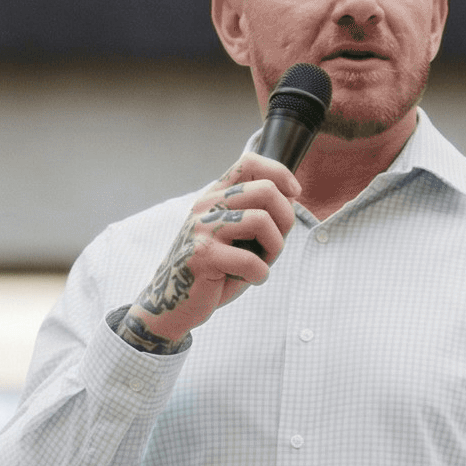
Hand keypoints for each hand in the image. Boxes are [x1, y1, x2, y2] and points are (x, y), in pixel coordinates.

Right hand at [122, 152, 300, 346]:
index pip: (249, 163)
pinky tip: (251, 279)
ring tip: (261, 264)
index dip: (280, 174)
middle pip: (266, 190)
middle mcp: (207, 205)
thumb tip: (292, 195)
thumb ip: (261, 214)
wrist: (172, 303)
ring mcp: (202, 227)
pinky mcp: (202, 255)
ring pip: (262, 220)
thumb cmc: (214, 270)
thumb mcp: (237, 236)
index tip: (293, 195)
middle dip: (285, 220)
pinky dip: (260, 275)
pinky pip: (251, 261)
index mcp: (215, 196)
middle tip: (275, 244)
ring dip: (274, 248)